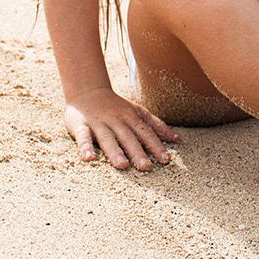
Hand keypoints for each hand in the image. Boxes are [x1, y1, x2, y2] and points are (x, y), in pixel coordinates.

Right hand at [64, 86, 180, 170]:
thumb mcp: (138, 112)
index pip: (145, 132)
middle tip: (146, 167)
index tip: (166, 159)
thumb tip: (178, 140)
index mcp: (131, 117)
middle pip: (128, 137)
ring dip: (115, 151)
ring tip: (122, 165)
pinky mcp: (80, 125)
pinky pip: (83, 137)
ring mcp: (98, 123)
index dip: (155, 145)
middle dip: (137, 152)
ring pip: (108, 138)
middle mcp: (116, 120)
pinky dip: (85, 147)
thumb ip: (156, 125)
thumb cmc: (116, 107)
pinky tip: (89, 158)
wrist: (87, 91)